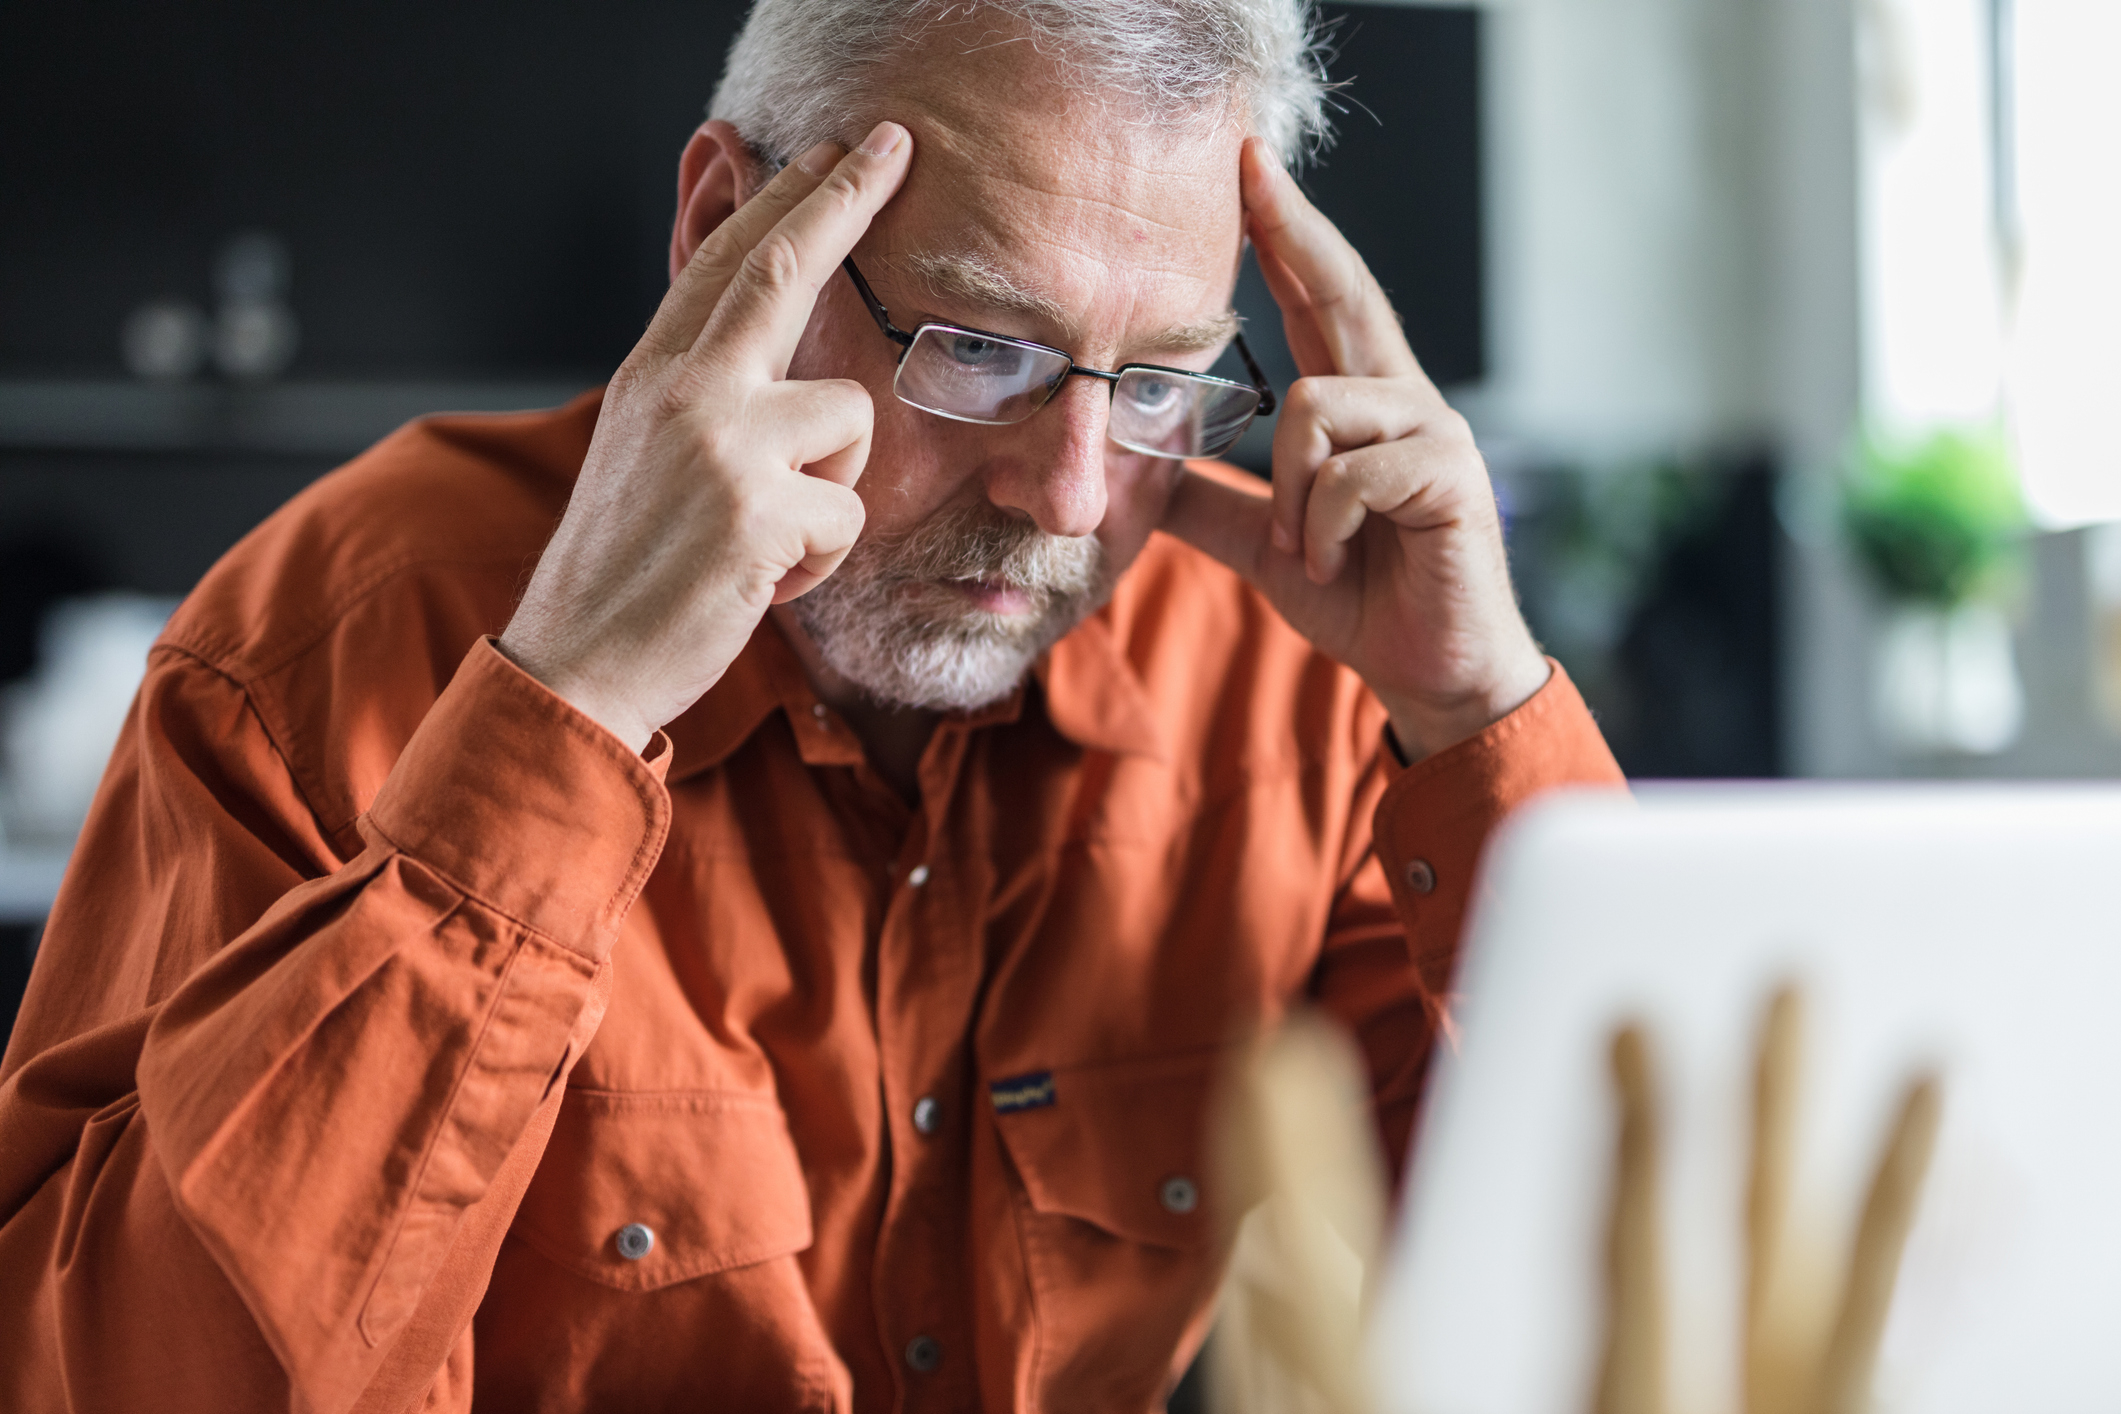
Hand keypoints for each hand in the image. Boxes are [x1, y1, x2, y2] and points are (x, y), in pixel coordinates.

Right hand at [499, 123, 913, 751]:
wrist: (577, 663)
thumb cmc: (625, 573)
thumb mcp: (644, 458)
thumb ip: (701, 399)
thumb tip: (766, 358)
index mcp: (653, 376)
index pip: (725, 264)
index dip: (784, 202)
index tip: (830, 153)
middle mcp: (683, 389)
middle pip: (783, 270)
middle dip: (845, 199)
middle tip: (897, 144)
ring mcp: (720, 443)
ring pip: (850, 418)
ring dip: (832, 491)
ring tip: (768, 540)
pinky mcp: (759, 509)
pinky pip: (849, 516)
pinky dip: (821, 563)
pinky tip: (763, 582)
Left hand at [1160, 138, 1549, 759]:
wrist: (1427, 673)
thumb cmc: (1362, 601)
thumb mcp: (1268, 544)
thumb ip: (1213, 501)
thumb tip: (1140, 470)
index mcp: (1360, 406)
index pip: (1317, 299)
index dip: (1285, 234)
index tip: (1249, 170)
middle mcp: (1403, 399)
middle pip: (1344, 291)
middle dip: (1294, 229)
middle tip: (1248, 165)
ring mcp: (1433, 431)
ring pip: (1317, 405)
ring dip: (1288, 490)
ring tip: (1304, 548)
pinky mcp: (1451, 473)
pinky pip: (1349, 473)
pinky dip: (1320, 528)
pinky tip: (1334, 563)